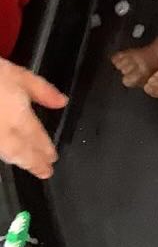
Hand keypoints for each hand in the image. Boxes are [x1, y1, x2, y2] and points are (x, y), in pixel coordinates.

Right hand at [0, 59, 66, 179]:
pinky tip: (5, 153)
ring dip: (18, 160)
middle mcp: (2, 133)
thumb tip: (62, 102)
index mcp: (17, 117)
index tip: (53, 158)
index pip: (36, 138)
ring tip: (28, 165)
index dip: (46, 149)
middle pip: (20, 152)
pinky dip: (2, 153)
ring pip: (5, 153)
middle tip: (45, 172)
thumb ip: (42, 90)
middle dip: (34, 162)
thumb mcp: (19, 75)